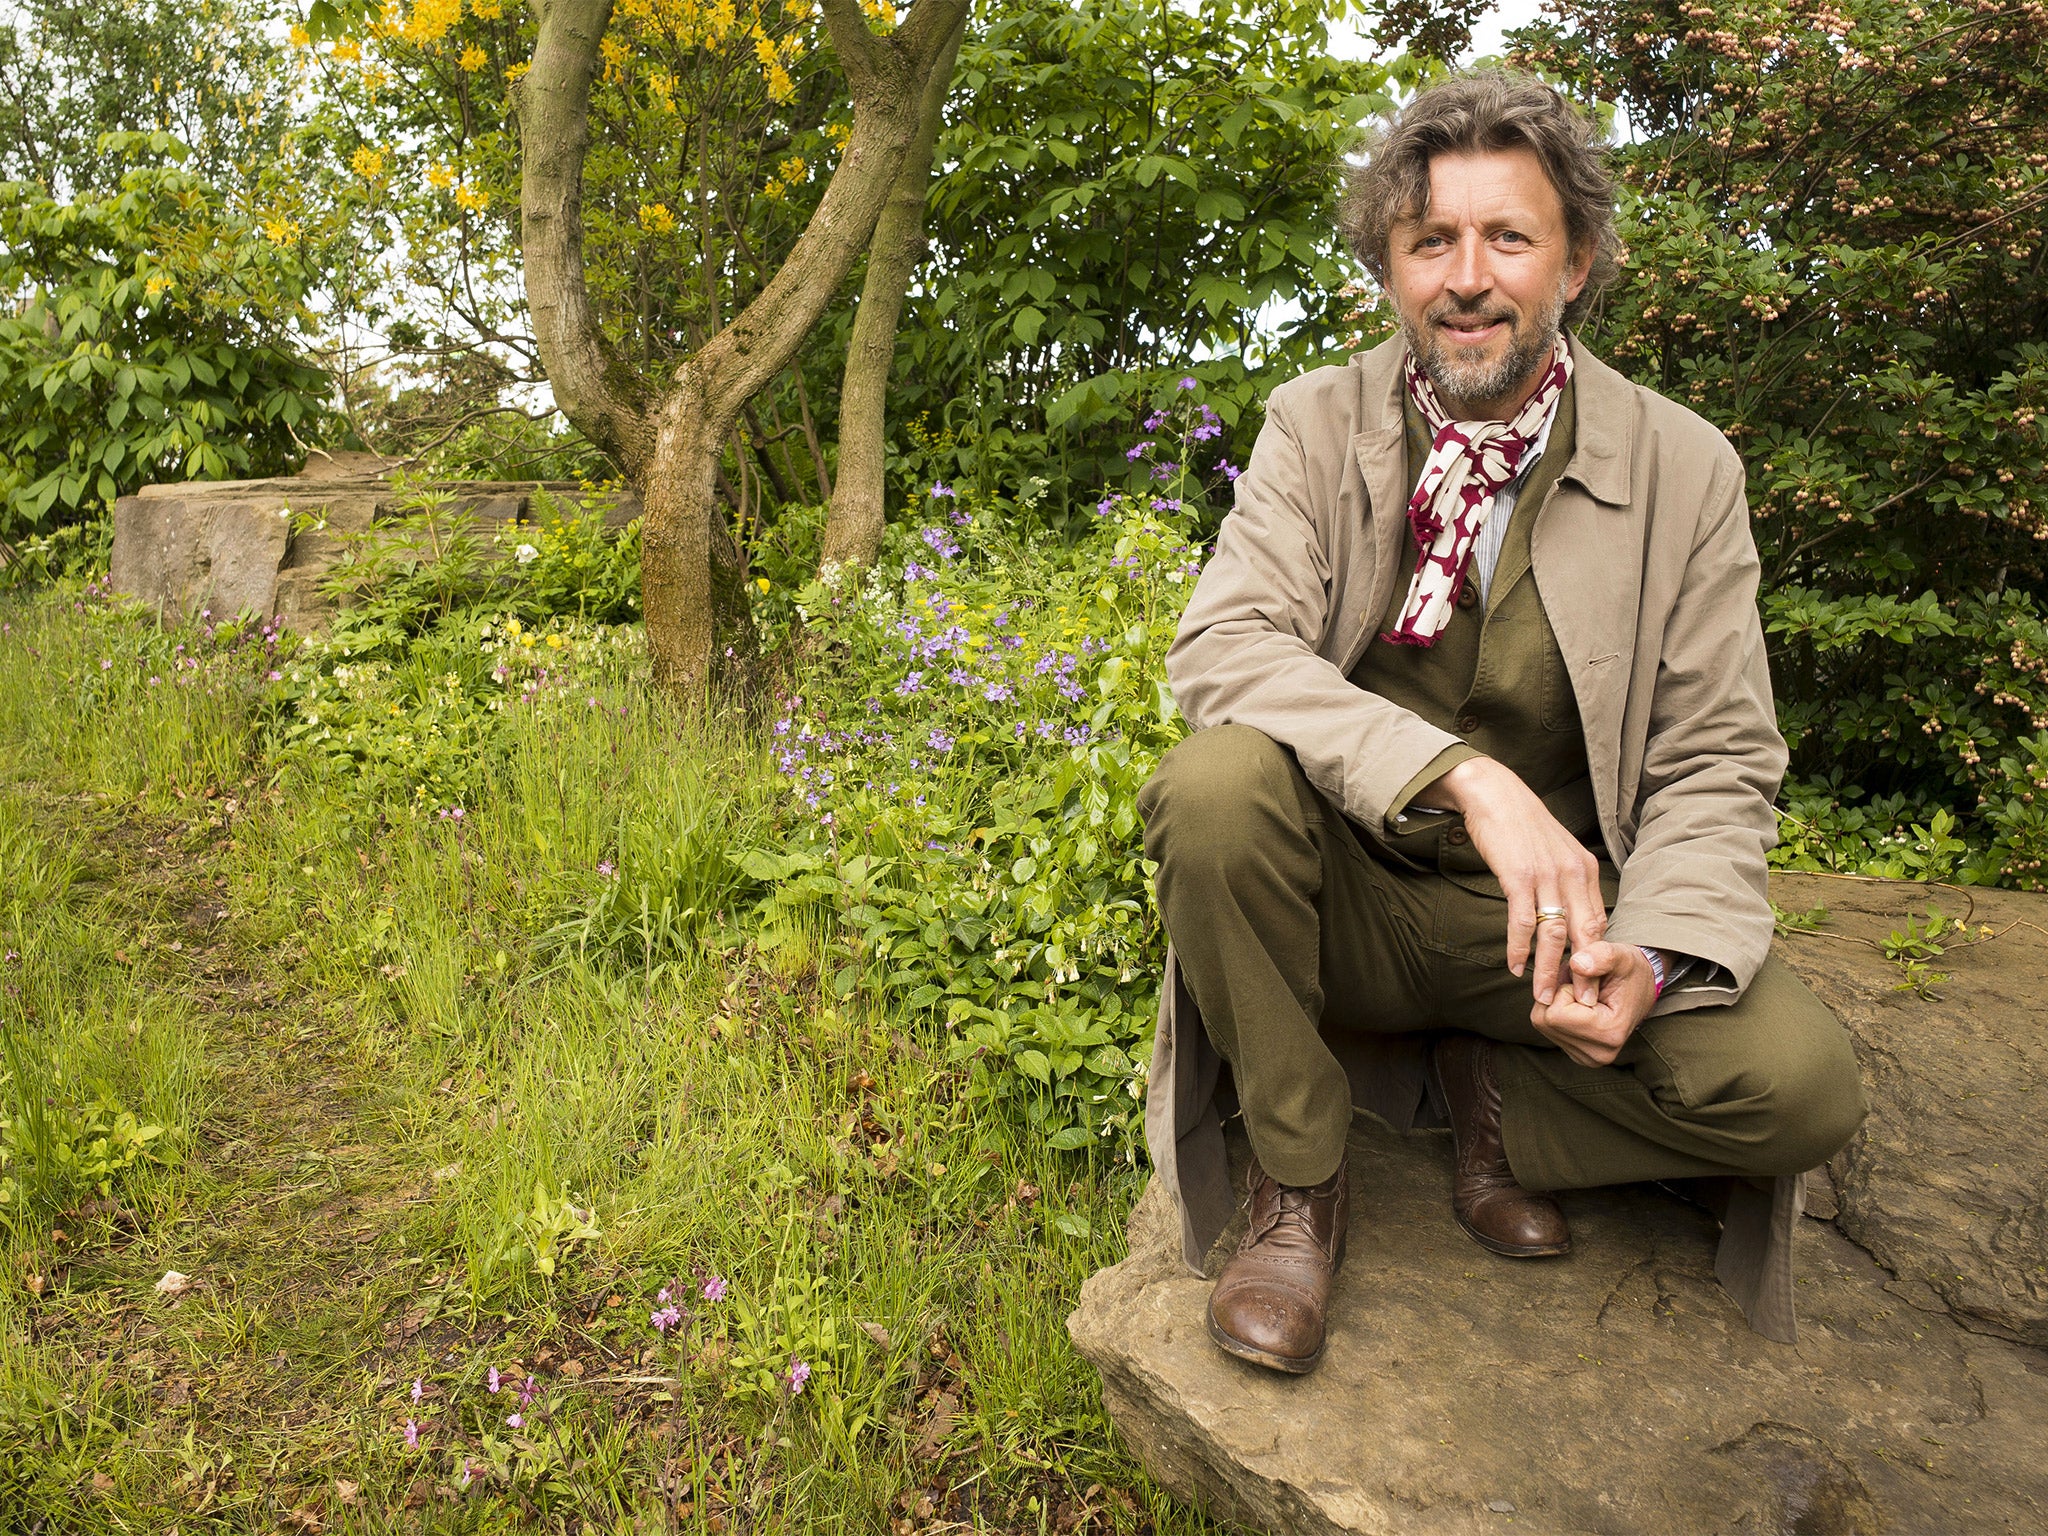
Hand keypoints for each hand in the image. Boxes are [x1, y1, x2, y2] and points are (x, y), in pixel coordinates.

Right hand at [1413, 756, 1604, 1005]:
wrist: (1494, 793)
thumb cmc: (1521, 825)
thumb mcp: (1555, 852)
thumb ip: (1565, 882)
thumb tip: (1568, 916)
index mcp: (1585, 870)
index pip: (1598, 924)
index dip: (1594, 958)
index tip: (1590, 984)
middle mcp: (1573, 874)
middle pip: (1583, 935)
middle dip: (1582, 974)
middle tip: (1578, 1005)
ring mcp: (1547, 876)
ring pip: (1554, 934)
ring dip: (1548, 970)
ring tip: (1542, 996)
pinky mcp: (1519, 876)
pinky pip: (1522, 921)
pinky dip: (1519, 948)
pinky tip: (1515, 966)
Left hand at [1529, 942, 1657, 1066]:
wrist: (1641, 987)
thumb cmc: (1629, 971)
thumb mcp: (1619, 955)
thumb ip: (1599, 956)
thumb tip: (1576, 963)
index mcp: (1609, 1034)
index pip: (1555, 1013)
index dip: (1565, 988)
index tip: (1588, 982)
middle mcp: (1598, 1054)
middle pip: (1544, 1020)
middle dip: (1557, 994)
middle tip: (1583, 984)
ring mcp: (1587, 1058)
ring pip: (1542, 1023)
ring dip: (1555, 1001)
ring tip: (1582, 992)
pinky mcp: (1577, 1055)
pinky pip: (1547, 1028)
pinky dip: (1556, 1011)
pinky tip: (1578, 1005)